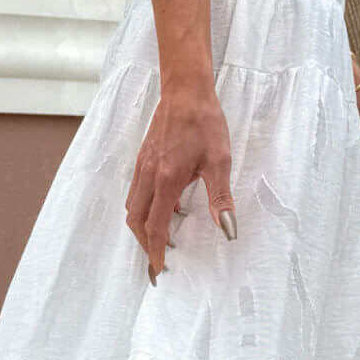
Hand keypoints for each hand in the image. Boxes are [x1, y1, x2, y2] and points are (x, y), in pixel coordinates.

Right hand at [126, 79, 237, 284]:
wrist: (185, 90)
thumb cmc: (204, 122)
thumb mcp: (220, 160)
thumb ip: (220, 198)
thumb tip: (226, 228)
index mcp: (166, 180)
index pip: (155, 226)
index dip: (155, 251)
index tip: (158, 270)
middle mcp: (148, 176)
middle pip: (135, 220)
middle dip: (144, 243)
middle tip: (157, 259)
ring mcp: (142, 166)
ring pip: (132, 206)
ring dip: (142, 225)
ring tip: (160, 236)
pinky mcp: (144, 157)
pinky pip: (136, 190)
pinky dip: (144, 206)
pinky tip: (166, 204)